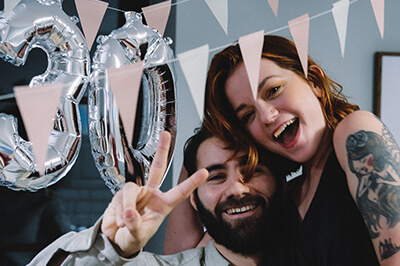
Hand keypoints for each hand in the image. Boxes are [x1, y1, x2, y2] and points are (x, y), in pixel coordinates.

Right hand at [101, 131, 207, 256]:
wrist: (114, 241)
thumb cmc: (132, 238)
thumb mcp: (137, 236)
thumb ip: (134, 225)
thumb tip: (129, 213)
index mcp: (163, 205)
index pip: (180, 192)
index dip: (192, 182)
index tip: (205, 172)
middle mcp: (151, 194)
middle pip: (157, 168)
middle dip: (161, 151)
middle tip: (165, 134)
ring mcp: (136, 193)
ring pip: (131, 189)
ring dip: (127, 204)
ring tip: (124, 221)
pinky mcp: (120, 194)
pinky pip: (120, 197)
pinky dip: (118, 210)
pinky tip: (118, 221)